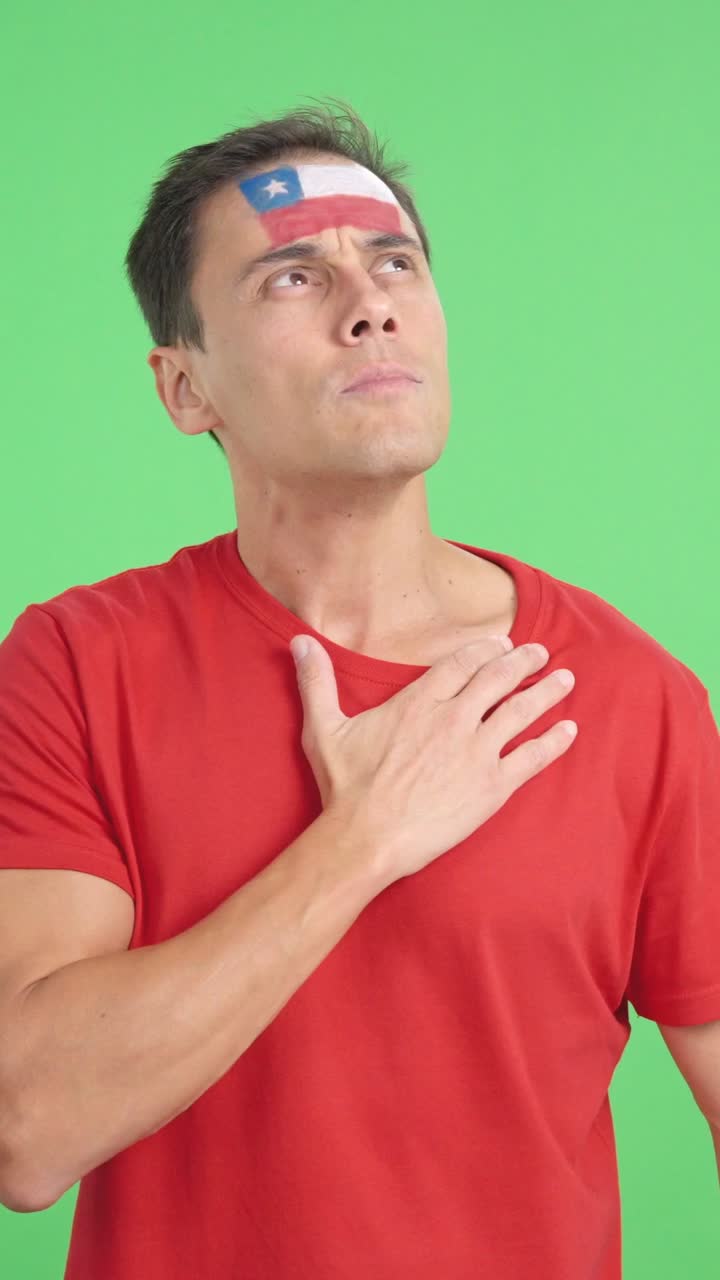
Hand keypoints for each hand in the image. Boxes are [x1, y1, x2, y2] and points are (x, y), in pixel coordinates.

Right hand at [290, 634, 576, 888]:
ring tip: (566, 679)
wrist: (367, 838)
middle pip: (498, 678)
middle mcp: (454, 719)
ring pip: (521, 711)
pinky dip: (554, 742)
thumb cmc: (345, 787)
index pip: (462, 663)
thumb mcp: (324, 727)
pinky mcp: (492, 786)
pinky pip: (532, 757)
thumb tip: (299, 642)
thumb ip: (317, 680)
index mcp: (419, 701)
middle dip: (523, 661)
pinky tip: (570, 731)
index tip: (501, 643)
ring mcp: (477, 751)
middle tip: (540, 652)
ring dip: (547, 692)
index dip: (485, 650)